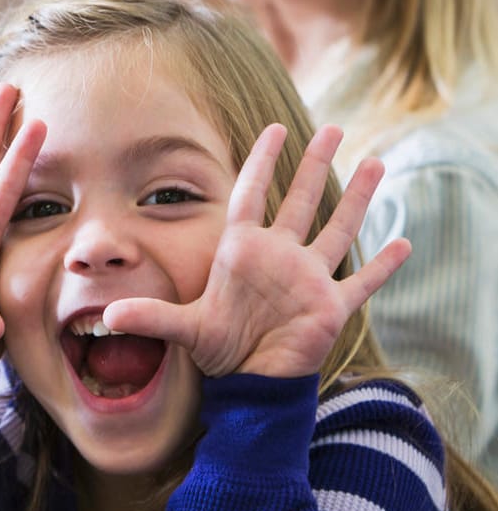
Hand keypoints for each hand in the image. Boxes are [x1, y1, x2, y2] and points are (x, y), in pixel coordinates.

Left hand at [104, 124, 410, 378]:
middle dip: (314, 165)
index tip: (274, 130)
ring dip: (357, 198)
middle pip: (301, 200)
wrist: (247, 383)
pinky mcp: (330, 307)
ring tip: (374, 162)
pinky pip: (363, 283)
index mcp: (242, 251)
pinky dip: (383, 266)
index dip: (262, 163)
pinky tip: (404, 243)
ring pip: (338, 229)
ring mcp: (308, 280)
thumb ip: (150, 317)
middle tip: (332, 128)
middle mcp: (279, 257)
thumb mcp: (183, 329)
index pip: (251, 195)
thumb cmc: (217, 350)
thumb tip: (106, 317)